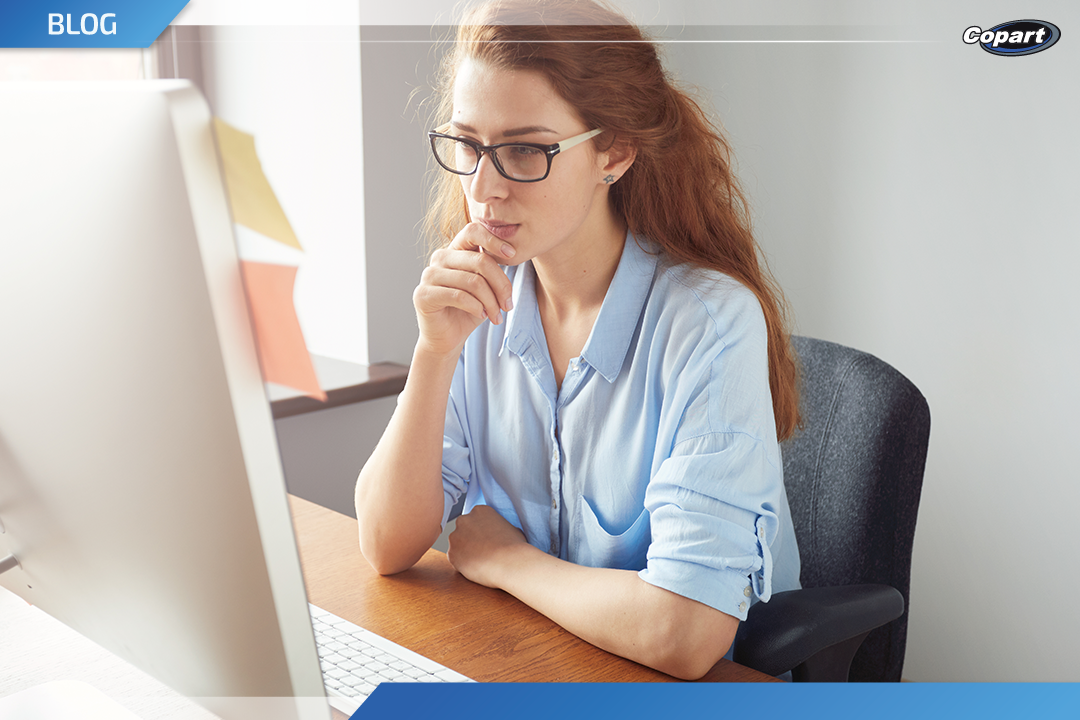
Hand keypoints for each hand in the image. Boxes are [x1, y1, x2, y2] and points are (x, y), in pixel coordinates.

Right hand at [412, 223, 515, 357]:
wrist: (448, 337)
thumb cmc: (469, 309)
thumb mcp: (486, 286)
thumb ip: (492, 268)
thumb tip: (512, 254)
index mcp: (455, 250)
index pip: (473, 231)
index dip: (494, 240)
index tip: (513, 255)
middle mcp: (440, 257)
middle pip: (480, 261)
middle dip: (501, 285)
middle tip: (508, 305)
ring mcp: (429, 275)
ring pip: (473, 281)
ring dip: (491, 302)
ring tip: (497, 316)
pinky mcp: (423, 294)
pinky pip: (459, 296)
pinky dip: (477, 308)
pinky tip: (482, 315)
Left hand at [447, 505, 529, 588]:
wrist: (508, 562)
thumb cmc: (514, 547)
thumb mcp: (512, 529)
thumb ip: (501, 527)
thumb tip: (503, 533)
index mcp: (480, 511)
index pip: (475, 519)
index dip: (480, 531)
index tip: (485, 539)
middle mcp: (464, 520)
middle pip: (463, 529)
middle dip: (469, 539)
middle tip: (481, 550)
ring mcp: (455, 536)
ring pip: (457, 544)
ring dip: (465, 551)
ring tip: (480, 560)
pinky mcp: (451, 553)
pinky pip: (455, 559)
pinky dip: (462, 564)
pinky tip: (475, 567)